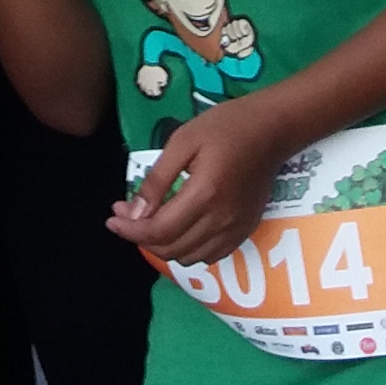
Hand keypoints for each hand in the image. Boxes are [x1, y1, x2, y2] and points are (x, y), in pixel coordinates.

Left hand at [109, 91, 302, 266]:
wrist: (273, 129)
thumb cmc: (226, 126)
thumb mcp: (182, 141)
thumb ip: (157, 180)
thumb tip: (134, 214)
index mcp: (205, 194)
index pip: (159, 230)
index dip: (130, 230)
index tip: (112, 219)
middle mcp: (222, 220)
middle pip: (171, 249)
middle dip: (141, 237)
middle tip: (127, 214)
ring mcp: (237, 229)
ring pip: (189, 257)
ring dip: (163, 246)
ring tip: (150, 221)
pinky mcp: (246, 230)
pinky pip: (211, 256)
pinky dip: (188, 250)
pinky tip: (180, 229)